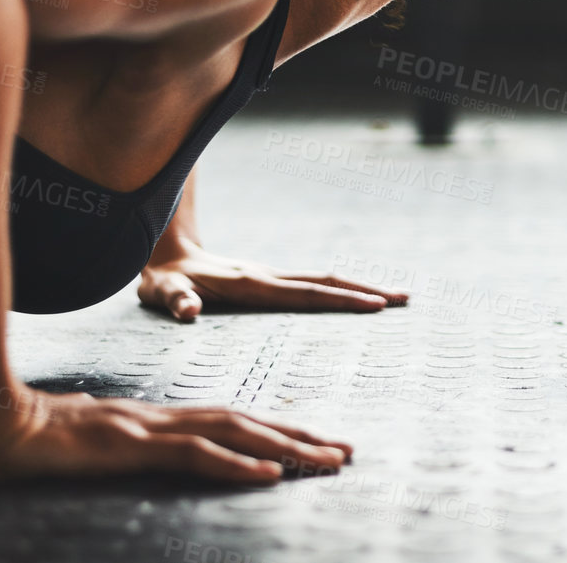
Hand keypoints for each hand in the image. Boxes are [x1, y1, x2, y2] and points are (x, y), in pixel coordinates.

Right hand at [0, 386, 353, 481]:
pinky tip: (269, 472)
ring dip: (286, 448)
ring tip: (328, 460)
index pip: (229, 419)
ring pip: (234, 432)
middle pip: (246, 420)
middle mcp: (161, 418)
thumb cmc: (31, 436)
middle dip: (300, 436)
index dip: (275, 428)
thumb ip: (113, 436)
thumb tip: (121, 434)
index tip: (315, 442)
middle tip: (347, 451)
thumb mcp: (86, 439)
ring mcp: (149, 429)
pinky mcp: (132, 447)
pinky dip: (236, 462)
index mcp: (155, 419)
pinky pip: (194, 455)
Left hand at [138, 239, 408, 320]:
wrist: (163, 254)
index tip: (375, 306)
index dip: (340, 299)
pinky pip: (312, 285)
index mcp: (251, 284)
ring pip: (323, 280)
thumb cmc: (162, 281)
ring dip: (359, 287)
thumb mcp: (161, 293)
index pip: (305, 293)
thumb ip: (176, 302)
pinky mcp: (269, 281)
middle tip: (405, 300)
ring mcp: (270, 277)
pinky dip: (340, 290)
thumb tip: (189, 312)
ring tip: (396, 297)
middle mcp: (267, 276)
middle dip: (366, 290)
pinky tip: (355, 298)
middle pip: (326, 281)